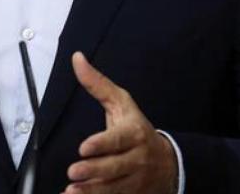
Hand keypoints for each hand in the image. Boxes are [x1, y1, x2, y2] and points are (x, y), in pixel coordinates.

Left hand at [64, 52, 176, 193]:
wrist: (168, 162)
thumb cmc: (136, 128)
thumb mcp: (122, 103)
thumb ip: (98, 84)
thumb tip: (77, 58)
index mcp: (135, 133)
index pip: (119, 139)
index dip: (102, 144)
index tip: (84, 148)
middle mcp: (137, 158)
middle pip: (115, 166)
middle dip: (94, 170)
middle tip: (73, 171)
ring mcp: (136, 180)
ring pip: (114, 187)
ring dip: (92, 191)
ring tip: (71, 191)